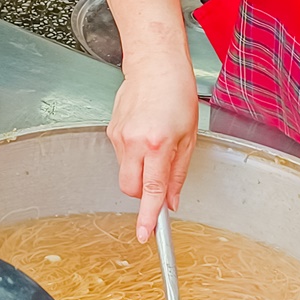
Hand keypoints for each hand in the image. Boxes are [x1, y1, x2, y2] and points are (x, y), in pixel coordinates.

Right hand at [107, 56, 198, 242]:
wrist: (154, 66)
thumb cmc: (176, 94)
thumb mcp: (188, 136)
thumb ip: (179, 173)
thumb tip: (173, 201)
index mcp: (157, 144)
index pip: (152, 190)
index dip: (148, 216)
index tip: (145, 234)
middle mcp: (134, 143)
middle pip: (130, 189)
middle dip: (143, 194)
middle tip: (159, 179)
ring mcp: (119, 138)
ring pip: (126, 174)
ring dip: (140, 172)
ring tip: (155, 145)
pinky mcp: (111, 132)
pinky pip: (122, 157)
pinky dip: (134, 157)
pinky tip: (145, 135)